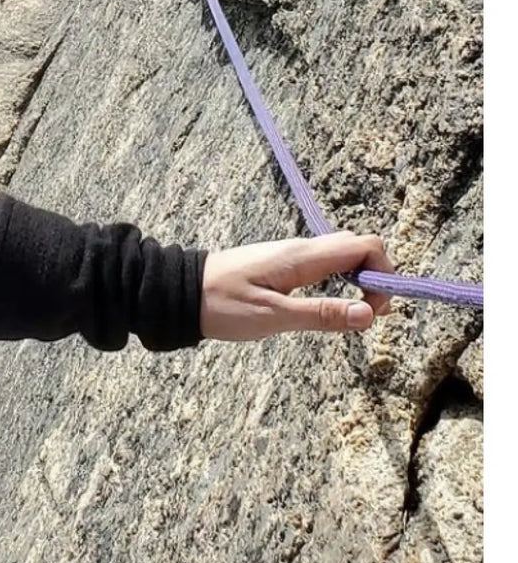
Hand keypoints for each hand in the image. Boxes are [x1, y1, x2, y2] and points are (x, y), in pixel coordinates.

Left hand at [200, 231, 395, 340]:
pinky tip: (328, 308)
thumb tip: (369, 314)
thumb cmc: (221, 304)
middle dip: (374, 279)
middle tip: (365, 316)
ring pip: (341, 257)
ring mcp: (292, 255)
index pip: (365, 245)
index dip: (383, 274)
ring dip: (357, 282)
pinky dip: (338, 284)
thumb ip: (321, 314)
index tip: (374, 310)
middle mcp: (301, 249)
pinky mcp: (282, 266)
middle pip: (357, 248)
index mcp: (302, 256)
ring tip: (348, 316)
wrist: (180, 292)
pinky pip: (324, 266)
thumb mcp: (273, 316)